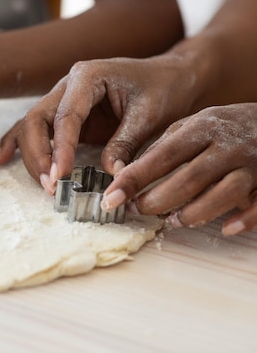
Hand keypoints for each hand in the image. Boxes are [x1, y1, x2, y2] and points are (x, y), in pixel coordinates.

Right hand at [0, 55, 197, 193]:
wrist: (169, 77)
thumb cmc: (162, 88)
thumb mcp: (150, 114)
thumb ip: (126, 142)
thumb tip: (110, 175)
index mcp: (86, 77)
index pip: (65, 116)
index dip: (59, 148)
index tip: (59, 176)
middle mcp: (67, 86)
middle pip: (36, 120)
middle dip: (38, 154)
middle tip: (51, 185)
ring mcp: (61, 100)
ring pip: (31, 127)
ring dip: (31, 156)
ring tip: (43, 185)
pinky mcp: (63, 116)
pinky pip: (34, 129)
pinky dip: (17, 143)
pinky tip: (3, 158)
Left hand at [101, 103, 256, 235]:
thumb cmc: (228, 125)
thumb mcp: (195, 123)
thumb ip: (166, 145)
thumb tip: (130, 172)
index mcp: (203, 128)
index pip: (161, 157)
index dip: (134, 179)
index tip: (111, 197)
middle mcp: (227, 146)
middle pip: (188, 180)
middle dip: (157, 200)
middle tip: (135, 211)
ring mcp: (252, 164)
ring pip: (222, 195)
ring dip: (193, 214)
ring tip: (173, 221)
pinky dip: (243, 220)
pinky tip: (225, 228)